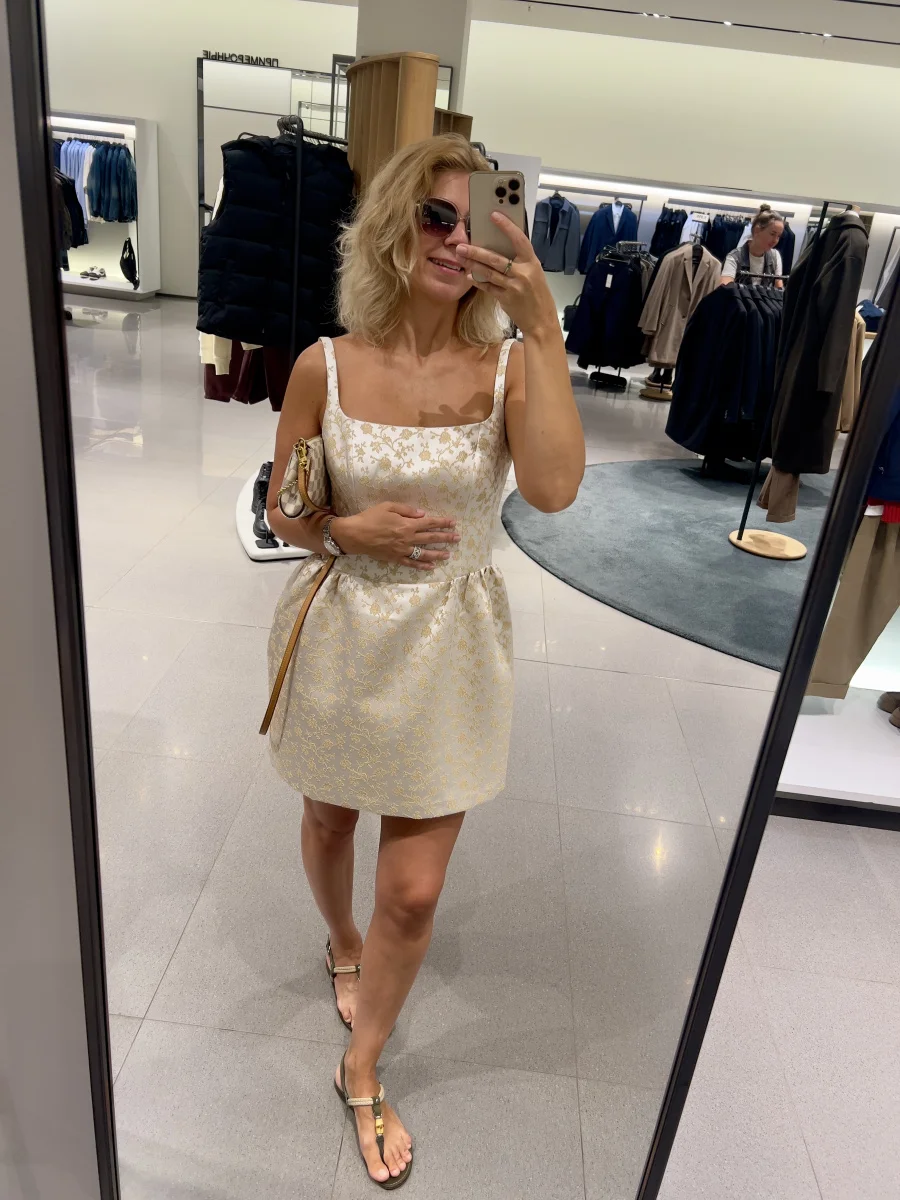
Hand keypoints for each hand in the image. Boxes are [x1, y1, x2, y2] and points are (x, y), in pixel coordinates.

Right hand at [331, 504, 459, 570]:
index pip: (430, 523)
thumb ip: (407, 510)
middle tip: (457, 538)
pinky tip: (431, 566)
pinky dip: (422, 565)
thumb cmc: (370, 517)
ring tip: (448, 554)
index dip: (443, 523)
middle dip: (446, 538)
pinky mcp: (395, 558)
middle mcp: (408, 538)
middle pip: (431, 538)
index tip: (454, 523)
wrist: (355, 535)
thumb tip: (423, 514)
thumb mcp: (388, 506)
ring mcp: (402, 550)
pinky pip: (412, 563)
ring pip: (424, 553)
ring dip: (438, 553)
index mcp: (407, 524)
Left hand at [455, 212, 558, 336]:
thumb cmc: (538, 294)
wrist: (541, 321)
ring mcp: (513, 286)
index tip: (494, 215)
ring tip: (461, 258)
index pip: (519, 239)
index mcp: (532, 262)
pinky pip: (488, 287)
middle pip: (495, 258)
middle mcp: (523, 273)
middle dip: (476, 251)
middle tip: (461, 246)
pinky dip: (478, 280)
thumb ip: (520, 262)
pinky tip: (470, 275)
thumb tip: (498, 248)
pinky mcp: (506, 299)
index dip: (507, 226)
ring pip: (488, 272)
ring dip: (473, 264)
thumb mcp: (534, 273)